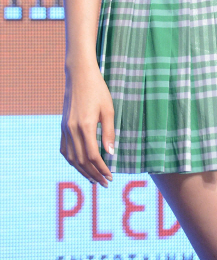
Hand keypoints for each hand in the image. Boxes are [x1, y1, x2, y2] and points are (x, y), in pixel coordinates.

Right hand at [60, 65, 114, 187]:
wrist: (79, 75)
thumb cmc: (97, 90)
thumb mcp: (109, 109)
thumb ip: (110, 132)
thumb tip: (111, 154)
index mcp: (85, 126)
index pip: (93, 156)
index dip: (102, 169)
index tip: (110, 177)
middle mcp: (72, 130)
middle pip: (82, 161)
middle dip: (94, 174)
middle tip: (104, 183)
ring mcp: (65, 129)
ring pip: (71, 158)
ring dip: (82, 171)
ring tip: (93, 179)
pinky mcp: (62, 126)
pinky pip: (65, 149)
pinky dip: (72, 161)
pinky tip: (79, 165)